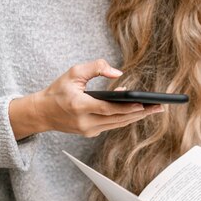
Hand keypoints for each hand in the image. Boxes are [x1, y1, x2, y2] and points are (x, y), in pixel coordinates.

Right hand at [9, 59, 163, 139]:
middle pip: (117, 119)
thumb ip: (96, 67)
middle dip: (140, 113)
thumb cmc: (58, 90)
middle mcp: (84, 122)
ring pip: (117, 124)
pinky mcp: (90, 133)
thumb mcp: (73, 72)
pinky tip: (135, 108)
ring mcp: (87, 130)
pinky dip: (123, 117)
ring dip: (135, 117)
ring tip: (153, 109)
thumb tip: (118, 72)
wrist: (42, 112)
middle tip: (158, 108)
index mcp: (79, 106)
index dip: (126, 107)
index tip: (143, 104)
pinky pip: (111, 125)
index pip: (107, 109)